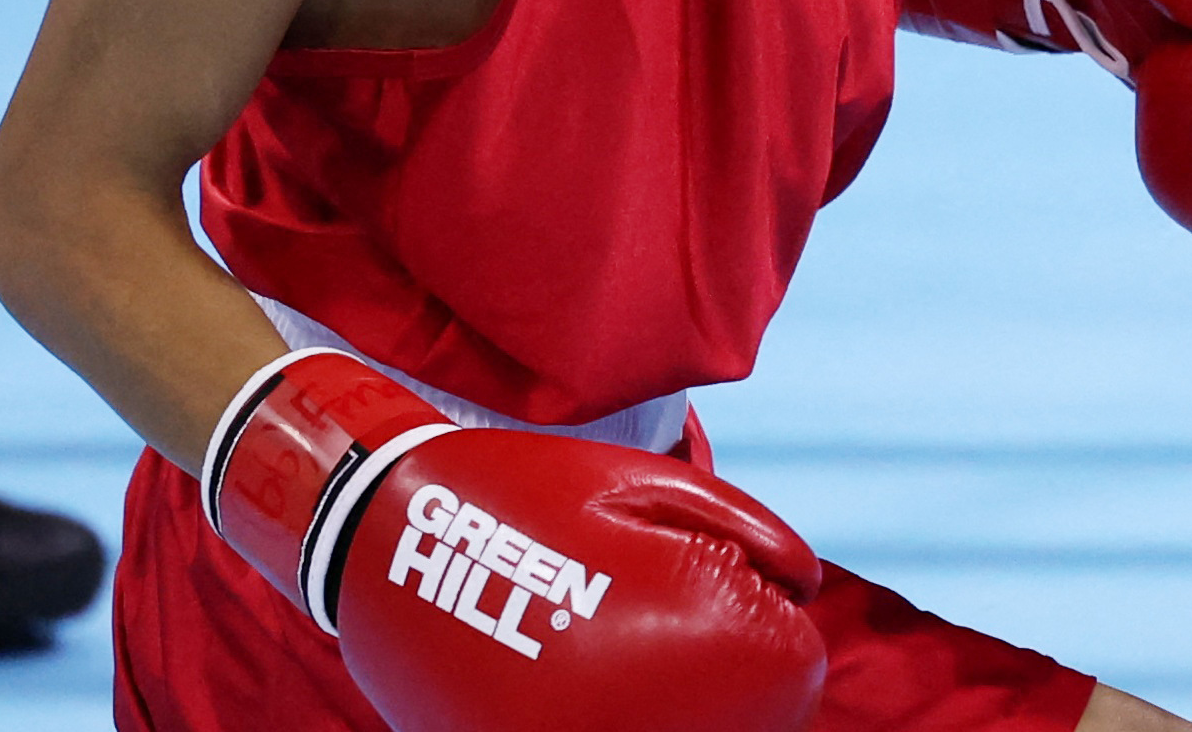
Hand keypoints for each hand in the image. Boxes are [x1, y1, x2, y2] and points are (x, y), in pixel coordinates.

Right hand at [209, 351, 824, 731]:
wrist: (387, 532)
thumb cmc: (535, 493)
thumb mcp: (656, 485)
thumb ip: (746, 534)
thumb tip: (804, 586)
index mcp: (699, 641)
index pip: (794, 676)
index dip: (770, 630)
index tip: (725, 591)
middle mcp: (646, 720)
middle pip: (744, 723)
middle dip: (729, 679)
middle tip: (672, 625)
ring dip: (676, 708)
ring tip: (622, 652)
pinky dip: (617, 718)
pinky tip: (584, 680)